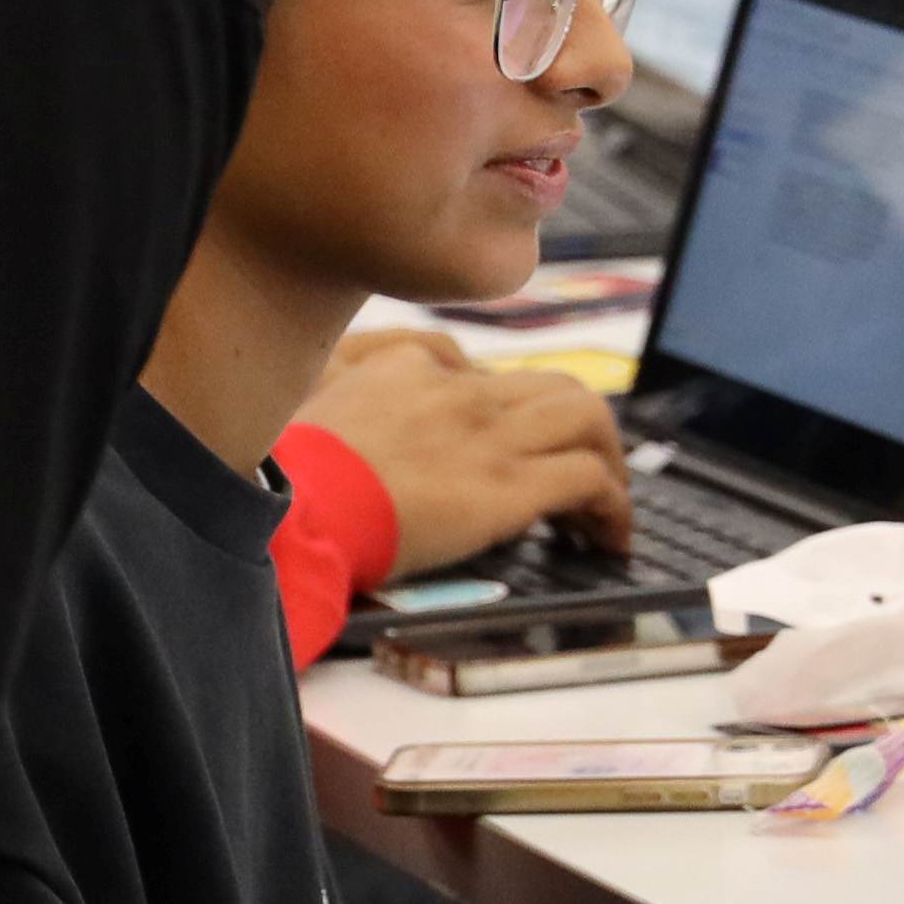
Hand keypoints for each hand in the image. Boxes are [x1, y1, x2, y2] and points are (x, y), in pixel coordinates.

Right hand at [295, 337, 632, 567]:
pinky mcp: (508, 488)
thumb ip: (350, 370)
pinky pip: (588, 479)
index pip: (480, 371)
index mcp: (410, 367)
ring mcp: (490, 438)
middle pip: (553, 386)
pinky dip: (613, 505)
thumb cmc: (290, 470)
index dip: (507, 413)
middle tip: (585, 472)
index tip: (509, 448)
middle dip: (582, 429)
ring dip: (609, 459)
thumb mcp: (309, 394)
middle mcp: (462, 393)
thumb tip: (386, 376)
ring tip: (607, 505)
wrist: (297, 509)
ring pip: (587, 417)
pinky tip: (608, 535)